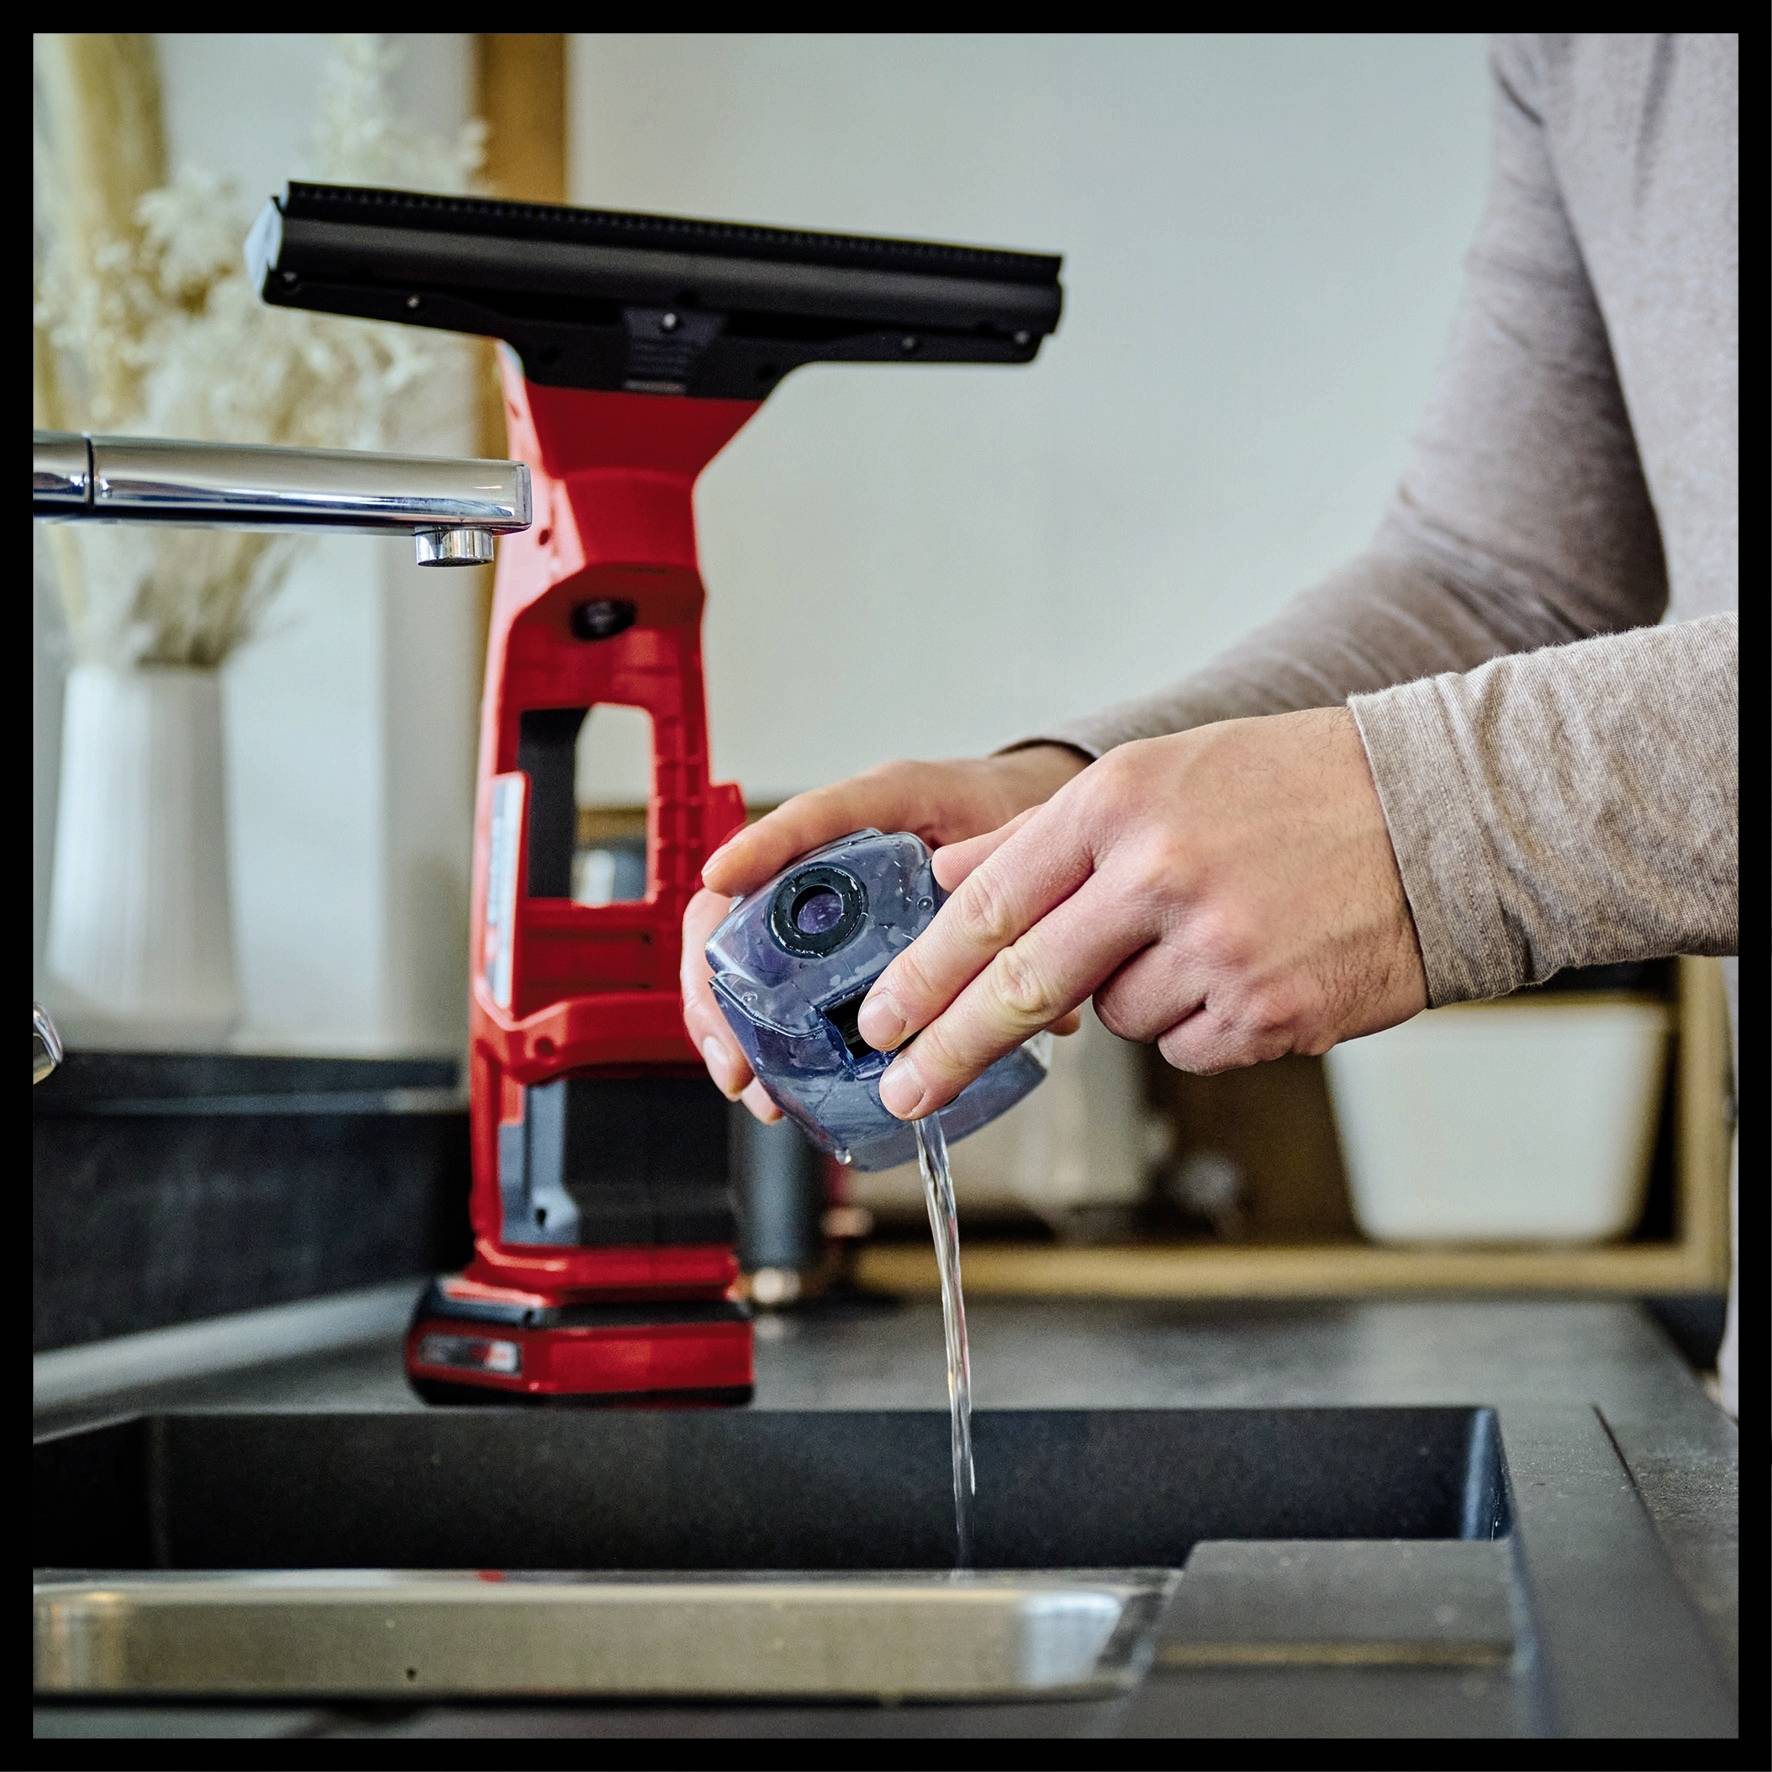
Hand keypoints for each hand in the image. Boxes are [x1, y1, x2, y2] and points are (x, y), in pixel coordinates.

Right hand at [680, 745, 1090, 1120]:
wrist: (1003, 804)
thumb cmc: (999, 813)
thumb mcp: (1017, 849)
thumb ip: (1027, 915)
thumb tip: (1052, 1007)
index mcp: (884, 802)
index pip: (814, 815)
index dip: (762, 845)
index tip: (723, 876)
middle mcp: (829, 841)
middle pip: (740, 897)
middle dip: (717, 977)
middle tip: (737, 1052)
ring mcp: (810, 883)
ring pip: (735, 939)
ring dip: (725, 1015)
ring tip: (744, 1080)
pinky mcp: (811, 924)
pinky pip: (761, 968)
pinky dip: (752, 1023)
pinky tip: (764, 1074)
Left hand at [853, 707, 1429, 1117]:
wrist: (1443, 815)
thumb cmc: (1294, 789)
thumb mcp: (1160, 776)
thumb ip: (1044, 834)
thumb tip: (946, 876)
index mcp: (1121, 805)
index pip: (991, 904)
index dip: (925, 971)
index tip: (880, 1014)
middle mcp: (1160, 875)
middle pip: (1023, 985)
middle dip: (951, 1045)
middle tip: (902, 1089)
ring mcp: (1218, 951)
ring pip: (1116, 1018)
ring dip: (1131, 997)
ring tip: (1204, 936)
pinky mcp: (1268, 1016)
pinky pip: (1185, 1046)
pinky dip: (1196, 1022)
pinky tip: (1246, 967)